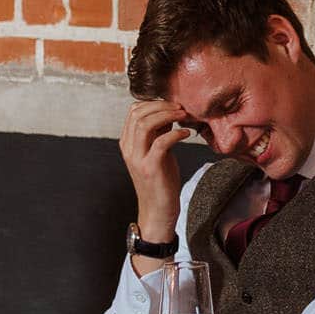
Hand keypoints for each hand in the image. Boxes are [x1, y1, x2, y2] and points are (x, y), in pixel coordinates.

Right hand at [121, 99, 190, 238]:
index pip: (133, 111)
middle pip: (138, 114)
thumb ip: (158, 132)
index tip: (173, 104)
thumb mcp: (157, 151)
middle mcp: (129, 149)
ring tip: (184, 116)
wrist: (158, 211)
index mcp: (127, 142)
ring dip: (167, 115)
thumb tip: (169, 111)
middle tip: (181, 108)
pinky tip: (187, 134)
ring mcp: (137, 159)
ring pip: (145, 125)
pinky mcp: (150, 168)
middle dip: (161, 106)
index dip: (154, 102)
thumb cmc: (160, 180)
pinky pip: (161, 142)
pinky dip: (176, 133)